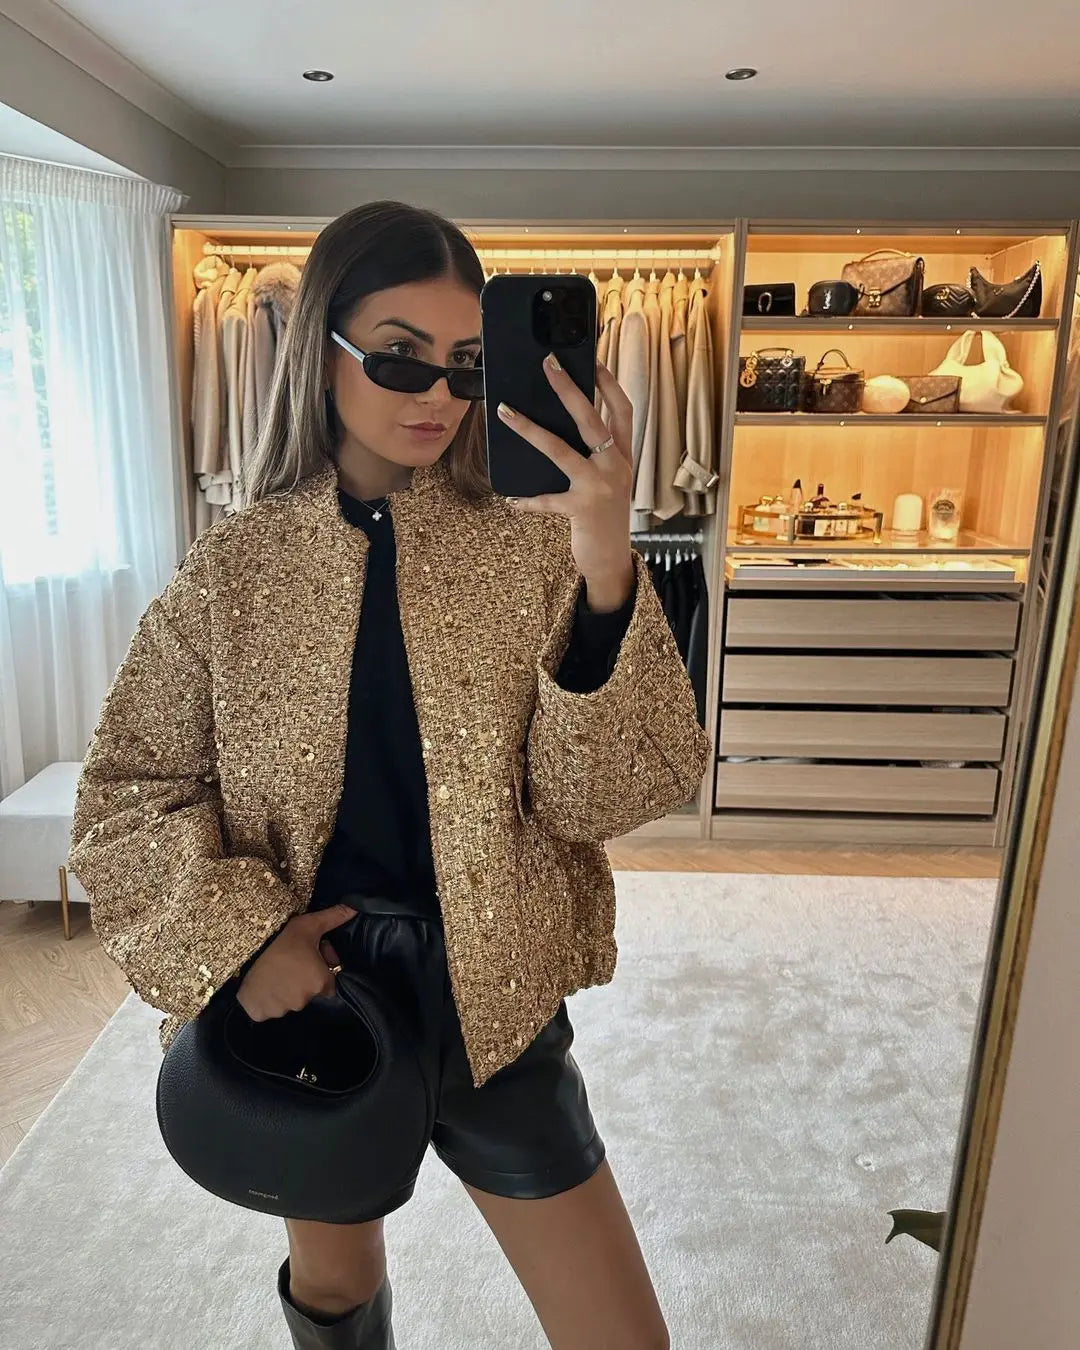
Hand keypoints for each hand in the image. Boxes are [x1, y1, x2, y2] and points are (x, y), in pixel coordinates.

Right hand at [235, 904, 356, 1020]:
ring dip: (287, 991)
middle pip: (310, 992)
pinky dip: (269, 1001)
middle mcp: (305, 1000)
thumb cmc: (280, 942)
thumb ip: (333, 919)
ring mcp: (284, 1010)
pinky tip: (265, 985)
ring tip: (277, 972)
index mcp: (321, 982)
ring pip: (291, 1002)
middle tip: (291, 964)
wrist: (243, 955)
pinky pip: (272, 1010)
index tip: (309, 961)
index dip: (321, 971)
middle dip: (304, 981)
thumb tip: (356, 909)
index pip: (329, 984)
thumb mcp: (307, 926)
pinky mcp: (266, 1014)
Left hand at [497, 357, 634, 598]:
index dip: (609, 384)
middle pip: (593, 420)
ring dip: (531, 429)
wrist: (612, 561)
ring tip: (505, 411)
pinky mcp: (582, 510)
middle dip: (569, 389)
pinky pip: (548, 500)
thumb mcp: (607, 482)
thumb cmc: (603, 517)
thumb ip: (595, 456)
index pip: (623, 411)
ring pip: (562, 450)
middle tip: (548, 363)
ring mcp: (601, 488)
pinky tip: (511, 500)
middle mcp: (617, 467)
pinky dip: (528, 500)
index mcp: (625, 457)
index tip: (592, 359)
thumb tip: (559, 423)